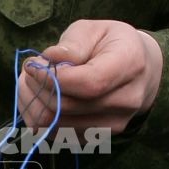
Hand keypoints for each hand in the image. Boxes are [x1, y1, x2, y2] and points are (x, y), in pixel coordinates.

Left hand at [17, 20, 163, 135]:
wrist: (140, 72)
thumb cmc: (110, 44)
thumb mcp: (93, 30)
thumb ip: (72, 44)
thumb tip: (48, 60)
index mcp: (130, 65)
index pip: (89, 84)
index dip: (53, 78)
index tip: (33, 65)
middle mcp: (127, 100)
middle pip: (67, 107)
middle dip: (37, 88)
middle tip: (29, 70)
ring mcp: (113, 124)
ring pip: (56, 126)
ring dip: (33, 104)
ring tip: (32, 82)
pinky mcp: (97, 138)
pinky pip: (56, 136)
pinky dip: (38, 117)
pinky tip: (38, 97)